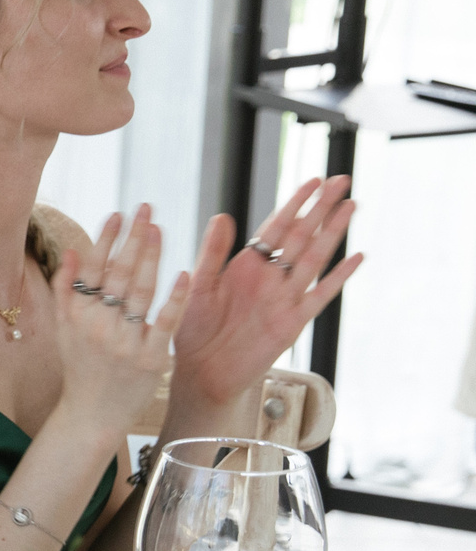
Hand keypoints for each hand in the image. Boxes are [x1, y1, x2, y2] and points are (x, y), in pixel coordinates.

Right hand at [52, 206, 190, 437]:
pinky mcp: (150, 360)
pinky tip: (183, 274)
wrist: (91, 416)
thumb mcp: (63, 329)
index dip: (106, 239)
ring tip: (159, 230)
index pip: (92, 269)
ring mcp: (123, 343)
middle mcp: (97, 326)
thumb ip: (65, 290)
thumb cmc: (81, 368)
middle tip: (146, 209)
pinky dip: (173, 299)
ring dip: (150, 257)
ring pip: (139, 292)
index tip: (119, 213)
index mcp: (76, 316)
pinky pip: (164, 323)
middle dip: (132, 238)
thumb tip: (73, 251)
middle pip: (117, 274)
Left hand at [170, 177, 360, 416]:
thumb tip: (223, 215)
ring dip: (334, 233)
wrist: (200, 371)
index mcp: (246, 266)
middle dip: (321, 208)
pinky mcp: (294, 322)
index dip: (295, 203)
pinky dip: (338, 277)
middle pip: (302, 236)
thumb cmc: (193, 329)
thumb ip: (212, 253)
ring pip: (315, 258)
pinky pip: (321, 295)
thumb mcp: (199, 286)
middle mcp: (270, 278)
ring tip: (351, 206)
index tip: (313, 180)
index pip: (276, 227)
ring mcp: (285, 298)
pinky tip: (357, 257)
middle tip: (342, 179)